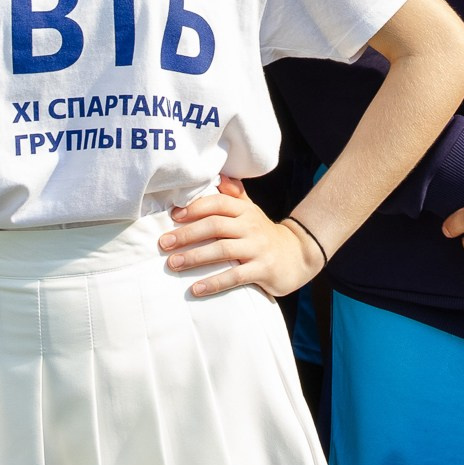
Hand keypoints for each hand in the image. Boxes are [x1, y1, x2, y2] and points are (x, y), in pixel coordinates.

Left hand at [159, 176, 323, 298]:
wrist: (299, 255)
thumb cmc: (264, 233)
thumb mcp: (251, 212)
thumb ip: (234, 196)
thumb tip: (219, 176)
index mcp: (245, 210)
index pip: (218, 203)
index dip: (195, 208)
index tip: (173, 216)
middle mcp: (251, 226)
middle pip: (215, 225)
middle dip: (187, 234)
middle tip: (164, 243)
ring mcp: (257, 248)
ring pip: (222, 250)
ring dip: (195, 257)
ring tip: (173, 264)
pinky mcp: (263, 270)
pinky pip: (235, 276)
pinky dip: (214, 282)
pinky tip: (196, 288)